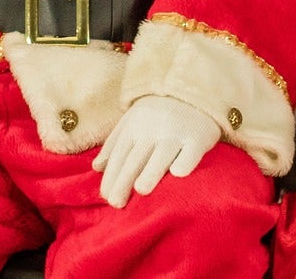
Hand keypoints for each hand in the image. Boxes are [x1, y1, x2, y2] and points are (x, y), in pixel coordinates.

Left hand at [92, 95, 221, 207]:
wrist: (191, 92)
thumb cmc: (156, 115)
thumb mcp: (131, 122)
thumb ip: (114, 144)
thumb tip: (96, 168)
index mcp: (134, 126)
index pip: (119, 154)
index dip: (111, 176)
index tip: (105, 197)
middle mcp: (153, 129)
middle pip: (136, 157)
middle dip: (124, 180)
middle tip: (116, 203)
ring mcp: (176, 132)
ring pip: (162, 154)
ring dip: (151, 171)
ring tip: (141, 190)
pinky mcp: (199, 137)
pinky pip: (191, 151)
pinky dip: (185, 161)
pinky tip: (178, 174)